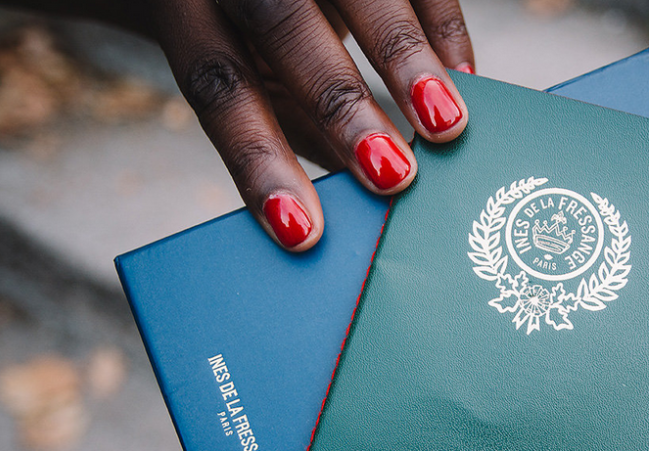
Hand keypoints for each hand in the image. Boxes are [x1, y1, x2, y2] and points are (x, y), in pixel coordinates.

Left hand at [18, 0, 472, 249]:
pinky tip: (462, 73)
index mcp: (186, 11)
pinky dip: (440, 23)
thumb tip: (346, 195)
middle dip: (342, 105)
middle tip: (392, 173)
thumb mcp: (246, 70)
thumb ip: (289, 125)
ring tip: (446, 122)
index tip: (303, 232)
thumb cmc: (240, 27)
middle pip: (284, 28)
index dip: (260, 161)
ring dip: (406, 58)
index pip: (221, 87)